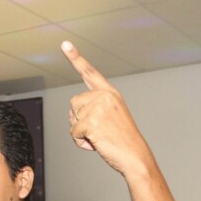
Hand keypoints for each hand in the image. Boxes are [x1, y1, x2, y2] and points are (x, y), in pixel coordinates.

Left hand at [61, 41, 155, 174]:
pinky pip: (73, 132)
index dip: (76, 58)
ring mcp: (97, 108)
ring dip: (81, 132)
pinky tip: (96, 144)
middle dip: (80, 120)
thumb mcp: (113, 117)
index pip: (90, 73)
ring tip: (100, 138)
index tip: (65, 44)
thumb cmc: (125, 141)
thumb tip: (72, 112)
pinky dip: (81, 142)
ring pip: (72, 118)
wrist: (135, 156)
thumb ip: (95, 108)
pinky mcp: (91, 121)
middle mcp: (104, 96)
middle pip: (74, 103)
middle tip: (100, 131)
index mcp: (111, 94)